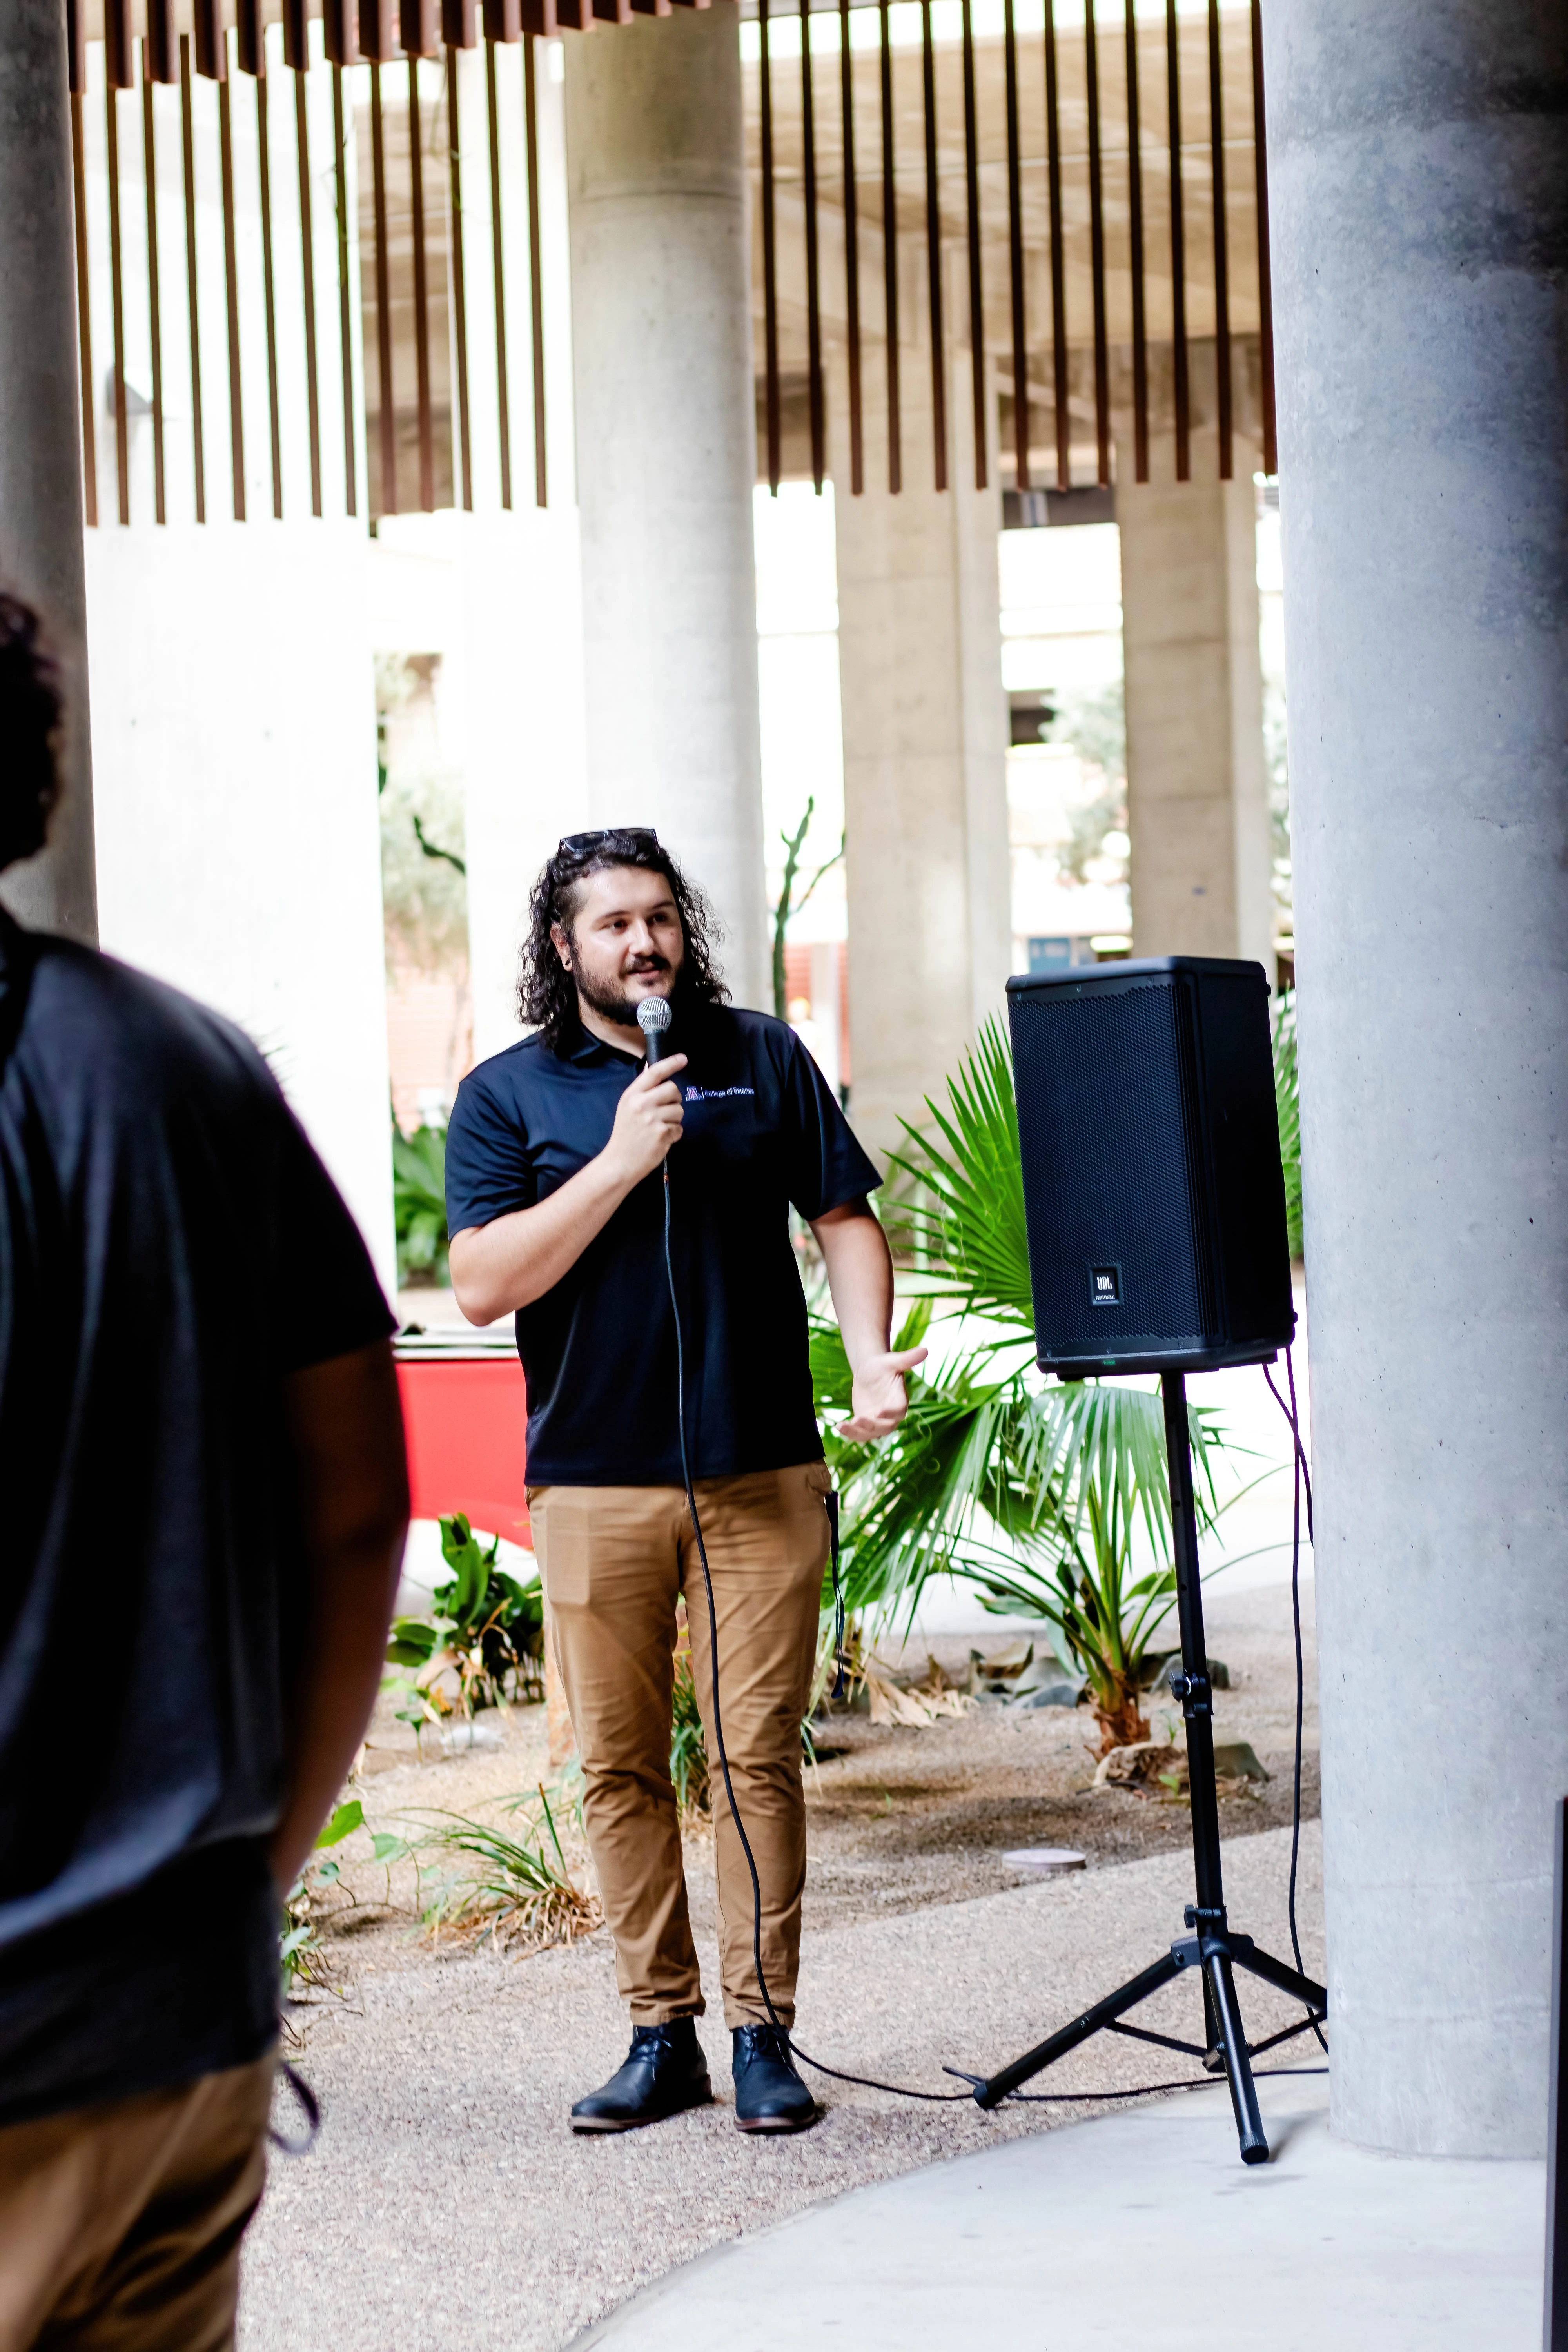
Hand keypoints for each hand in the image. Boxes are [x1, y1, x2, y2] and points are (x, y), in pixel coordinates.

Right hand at [601, 1053, 686, 1186]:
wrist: (620, 1162)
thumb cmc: (625, 1134)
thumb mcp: (627, 1107)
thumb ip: (642, 1090)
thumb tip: (653, 1068)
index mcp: (632, 1095)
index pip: (654, 1072)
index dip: (671, 1063)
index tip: (683, 1058)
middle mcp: (641, 1104)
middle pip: (673, 1089)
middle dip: (675, 1099)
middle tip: (667, 1109)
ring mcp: (652, 1119)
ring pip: (679, 1110)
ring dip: (675, 1119)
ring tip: (660, 1127)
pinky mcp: (662, 1134)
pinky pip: (679, 1128)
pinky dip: (674, 1134)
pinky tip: (662, 1139)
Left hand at [840, 1345, 926, 1442]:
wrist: (869, 1372)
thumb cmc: (883, 1365)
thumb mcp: (892, 1361)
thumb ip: (907, 1359)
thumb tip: (925, 1350)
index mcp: (900, 1400)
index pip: (899, 1411)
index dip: (890, 1413)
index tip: (878, 1412)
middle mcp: (891, 1415)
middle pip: (885, 1427)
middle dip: (871, 1425)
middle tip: (857, 1419)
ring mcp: (879, 1422)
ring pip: (871, 1434)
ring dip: (858, 1433)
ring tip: (843, 1425)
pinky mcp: (866, 1424)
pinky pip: (860, 1434)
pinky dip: (850, 1433)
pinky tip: (839, 1426)